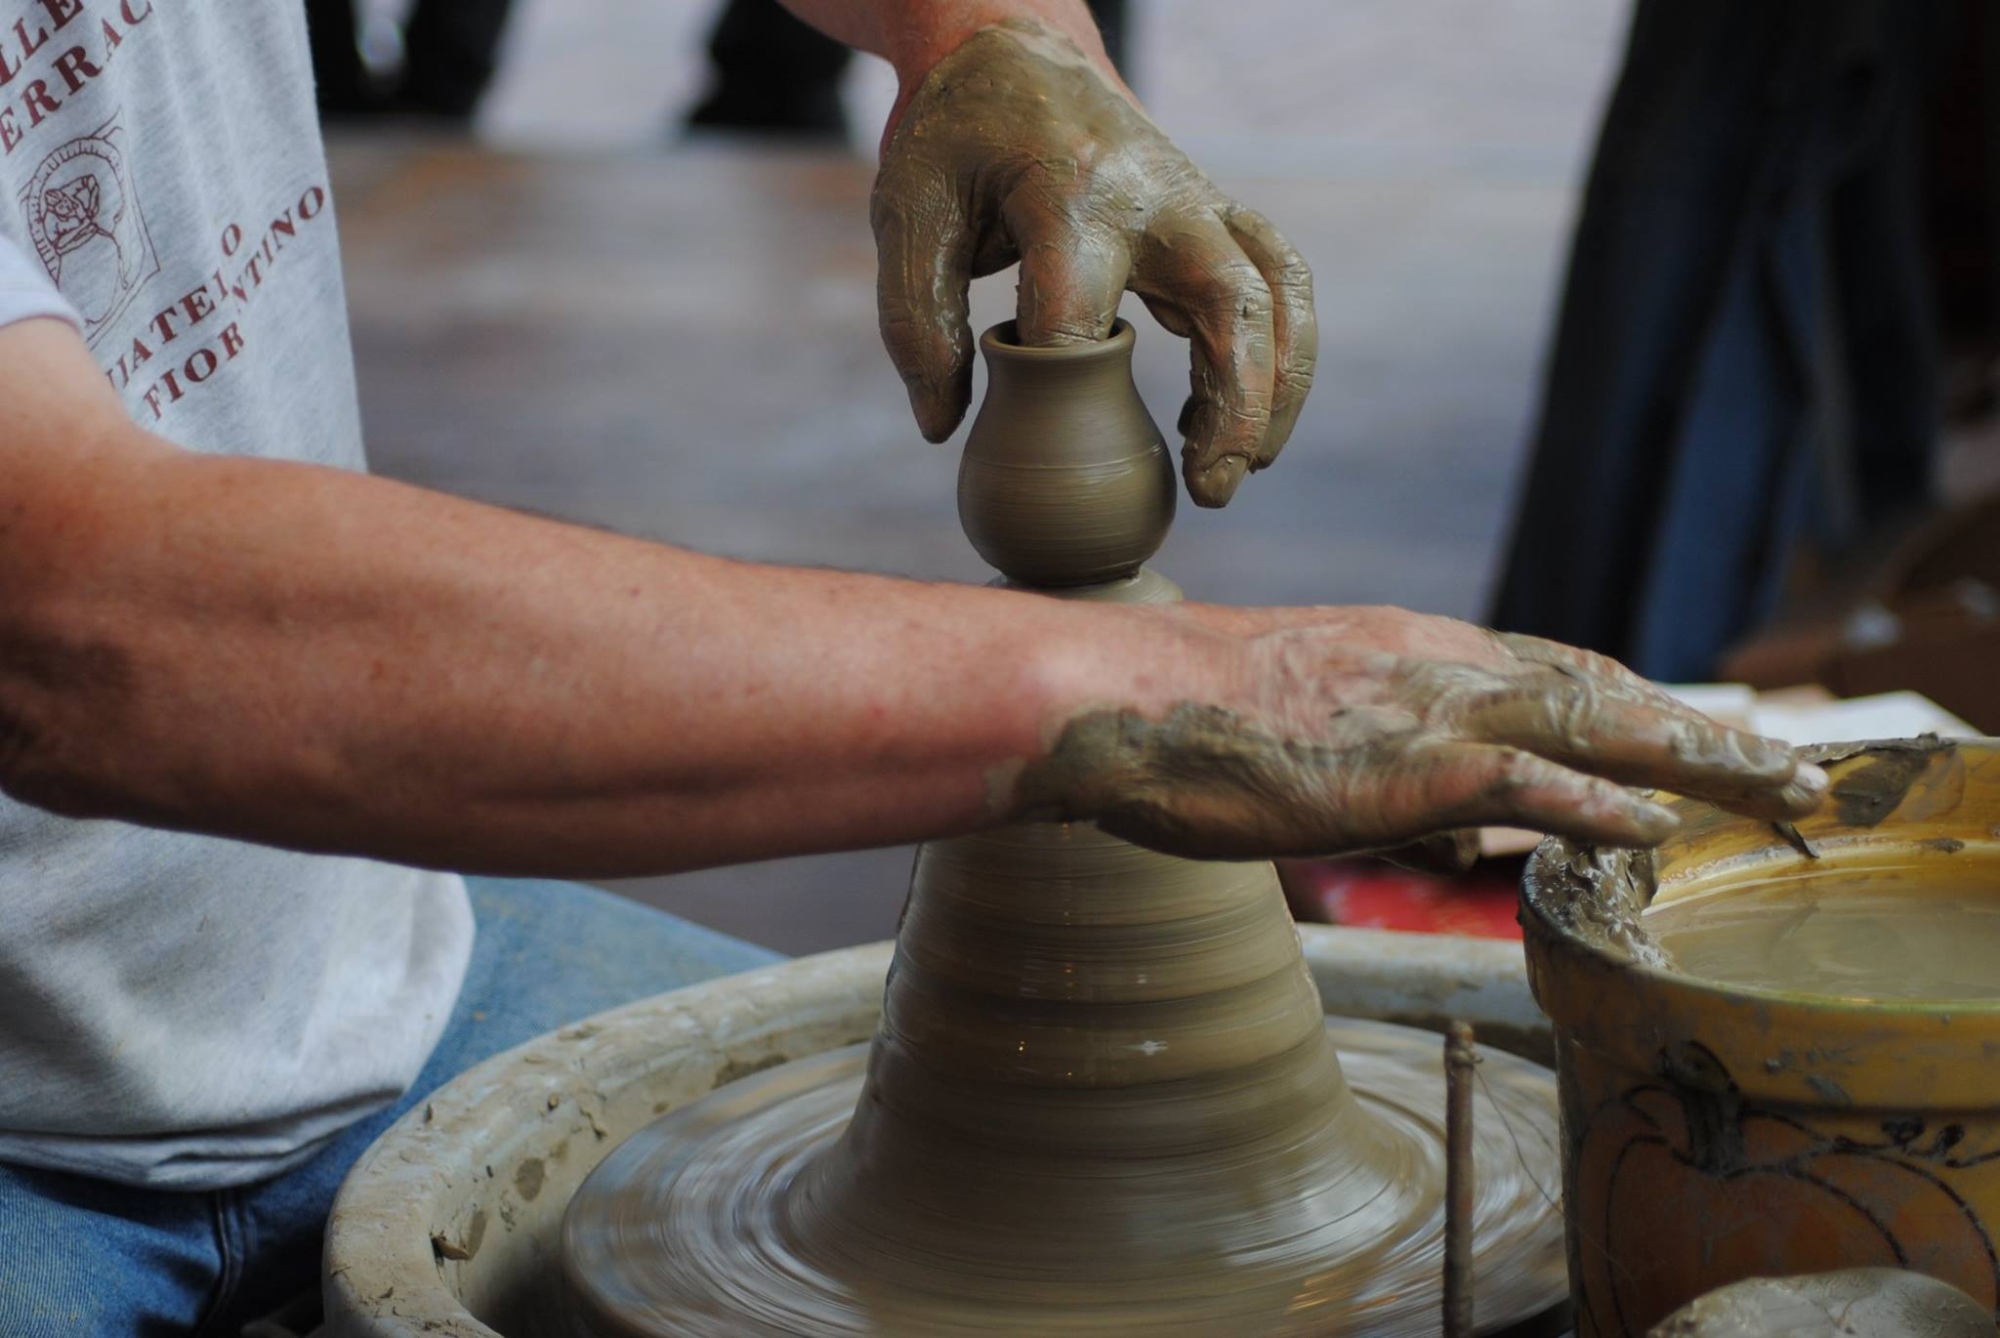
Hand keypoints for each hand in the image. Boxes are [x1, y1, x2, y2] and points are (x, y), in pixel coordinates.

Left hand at [872, 20, 1314, 506]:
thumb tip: (946, 428)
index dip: (1061, 388)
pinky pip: (1280, 285)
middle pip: (1230, 300)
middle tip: (1209, 491)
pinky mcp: (1218, 216)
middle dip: (1235, 404)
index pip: (1079, 309)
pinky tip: (1234, 427)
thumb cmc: (958, 141)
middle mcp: (1156, 194)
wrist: (1018, 53)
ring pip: (1278, 291)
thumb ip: (915, 319)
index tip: (1031, 436)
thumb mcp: (907, 208)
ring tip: (1241, 472)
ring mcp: (1200, 201)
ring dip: (1279, 388)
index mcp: (1069, 188)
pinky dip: (1280, 357)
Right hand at [1014, 606, 1827, 860]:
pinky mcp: (1409, 761)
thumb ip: (1361, 750)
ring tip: (1781, 790)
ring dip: (1700, 756)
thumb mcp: (1288, 718)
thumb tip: (1407, 807)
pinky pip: (1535, 783)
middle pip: (1604, 686)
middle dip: (1702, 727)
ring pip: (1601, 720)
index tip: (1691, 728)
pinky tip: (1664, 831)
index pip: (1551, 669)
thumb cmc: (1175, 712)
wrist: (1117, 693)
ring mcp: (1429, 706)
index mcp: (1408, 650)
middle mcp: (1439, 663)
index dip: (1633, 702)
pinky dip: (1607, 805)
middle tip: (1787, 766)